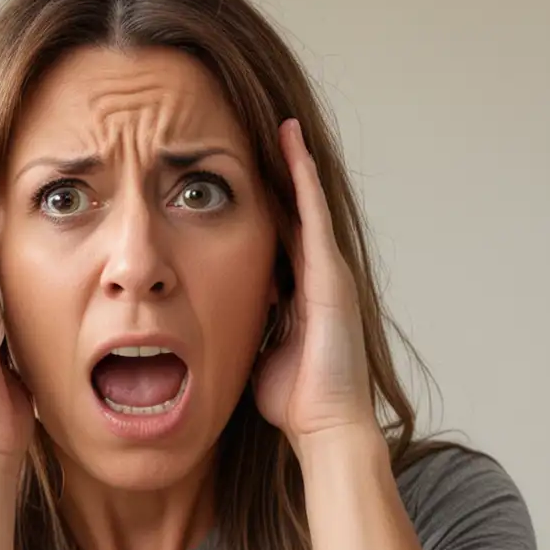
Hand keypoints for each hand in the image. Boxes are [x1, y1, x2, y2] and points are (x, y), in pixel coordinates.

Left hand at [253, 120, 376, 452]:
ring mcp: (329, 272)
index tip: (242, 178)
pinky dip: (302, 177)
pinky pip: (314, 214)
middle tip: (258, 133)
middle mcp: (320, 278)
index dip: (264, 207)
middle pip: (295, 214)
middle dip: (278, 178)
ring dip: (292, 164)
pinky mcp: (331, 274)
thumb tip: (217, 329)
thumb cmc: (294, 403)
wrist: (326, 426)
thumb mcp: (259, 355)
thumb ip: (247, 333)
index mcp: (302, 296)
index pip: (280, 239)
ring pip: (307, 205)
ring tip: (277, 124)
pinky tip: (289, 144)